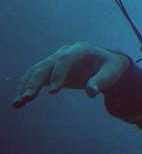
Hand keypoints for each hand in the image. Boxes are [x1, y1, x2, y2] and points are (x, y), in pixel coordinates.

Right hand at [12, 42, 129, 107]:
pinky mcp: (51, 69)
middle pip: (47, 64)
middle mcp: (66, 52)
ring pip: (37, 70)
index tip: (53, 92)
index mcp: (82, 49)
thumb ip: (100, 82)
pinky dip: (25, 87)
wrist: (107, 65)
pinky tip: (18, 102)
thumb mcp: (111, 75)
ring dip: (26, 86)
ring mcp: (56, 59)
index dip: (58, 74)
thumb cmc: (110, 70)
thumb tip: (90, 92)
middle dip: (36, 81)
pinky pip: (34, 76)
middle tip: (28, 99)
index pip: (66, 59)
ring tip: (17, 104)